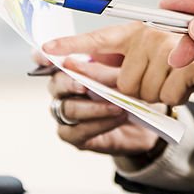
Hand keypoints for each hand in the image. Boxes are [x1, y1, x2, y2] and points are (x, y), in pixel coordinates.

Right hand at [33, 50, 158, 155]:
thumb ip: (108, 65)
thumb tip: (88, 63)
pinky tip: (118, 117)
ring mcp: (68, 115)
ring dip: (92, 107)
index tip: (44, 56)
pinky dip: (99, 124)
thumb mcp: (129, 69)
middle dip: (70, 83)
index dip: (43, 57)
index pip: (51, 61)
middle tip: (86, 85)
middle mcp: (66, 92)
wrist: (150, 119)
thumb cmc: (136, 90)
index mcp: (75, 69)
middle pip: (56, 84)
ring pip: (67, 109)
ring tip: (117, 105)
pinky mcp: (76, 136)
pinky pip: (78, 131)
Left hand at [42, 21, 193, 105]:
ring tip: (169, 82)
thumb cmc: (168, 66)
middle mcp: (149, 34)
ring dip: (157, 96)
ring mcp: (171, 47)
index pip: (98, 39)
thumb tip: (64, 64)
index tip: (46, 49)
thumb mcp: (136, 63)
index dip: (72, 44)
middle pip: (125, 84)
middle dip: (137, 91)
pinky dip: (175, 97)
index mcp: (131, 32)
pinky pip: (169, 95)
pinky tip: (182, 86)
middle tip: (152, 81)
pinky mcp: (192, 63)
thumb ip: (102, 66)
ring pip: (147, 92)